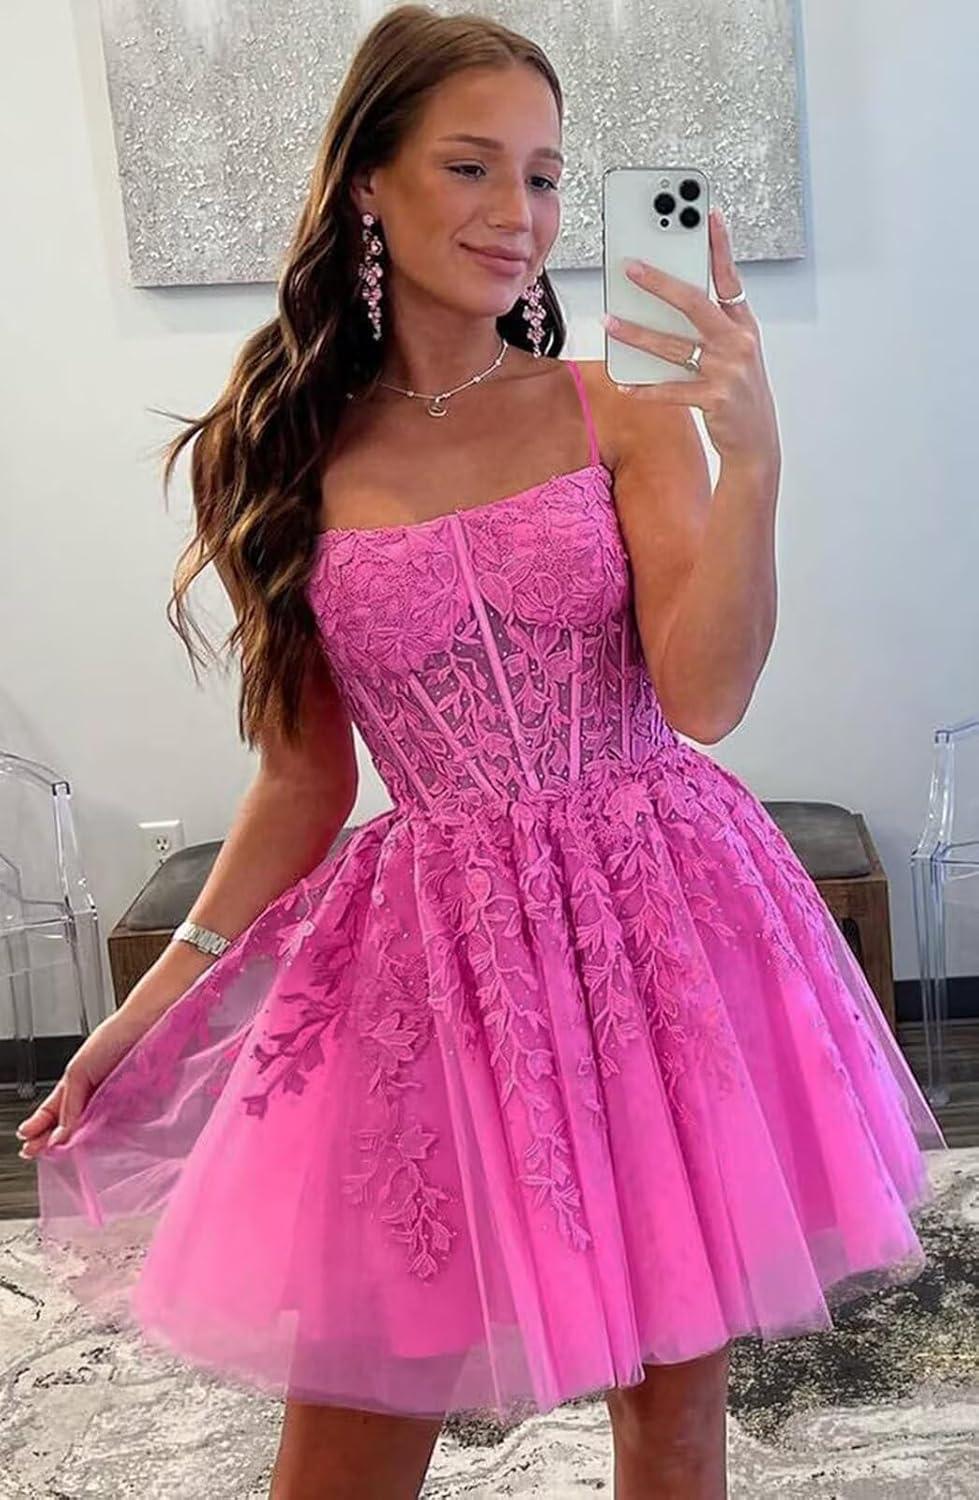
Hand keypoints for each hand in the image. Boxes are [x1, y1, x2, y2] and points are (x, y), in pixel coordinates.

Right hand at [14, 1010, 148, 1160]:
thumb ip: (68, 1105)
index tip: (29, 1143)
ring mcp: (111, 1101)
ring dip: (75, 1142)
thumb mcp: (78, 1071)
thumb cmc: (113, 1039)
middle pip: (68, 1123)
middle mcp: (92, 1094)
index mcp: (75, 1082)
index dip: (39, 1127)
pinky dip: (104, 1137)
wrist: (145, 1028)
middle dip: (50, 1139)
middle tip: (36, 1153)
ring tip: (62, 1154)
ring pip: (89, 1128)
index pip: (52, 1111)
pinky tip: (95, 1147)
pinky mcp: (131, 1106)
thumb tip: (59, 1135)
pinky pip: (113, 1126)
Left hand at [601, 206, 780, 470]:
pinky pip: (671, 390)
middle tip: (630, 267)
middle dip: (660, 283)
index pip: (729, 278)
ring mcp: (727, 371)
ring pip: (673, 346)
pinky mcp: (714, 398)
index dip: (719, 246)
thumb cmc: (740, 392)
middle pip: (695, 303)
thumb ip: (709, 328)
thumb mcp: (735, 353)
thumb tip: (665, 306)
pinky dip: (645, 388)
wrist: (757, 441)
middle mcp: (738, 342)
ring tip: (610, 321)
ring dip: (637, 333)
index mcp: (743, 325)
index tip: (706, 214)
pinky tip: (624, 382)